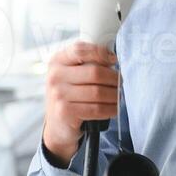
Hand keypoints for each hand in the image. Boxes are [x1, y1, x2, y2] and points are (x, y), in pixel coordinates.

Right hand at [41, 39, 118, 163]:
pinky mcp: (65, 112)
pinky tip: (113, 109)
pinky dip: (110, 109)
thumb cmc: (69, 96)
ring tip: (118, 96)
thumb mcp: (71, 75)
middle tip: (120, 83)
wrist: (58, 126)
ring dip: (115, 95)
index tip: (114, 60)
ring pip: (98, 92)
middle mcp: (55, 76)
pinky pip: (97, 109)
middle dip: (113, 78)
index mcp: (57, 62)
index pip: (80, 50)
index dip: (101, 53)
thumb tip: (111, 59)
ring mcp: (58, 94)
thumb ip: (86, 63)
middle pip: (95, 72)